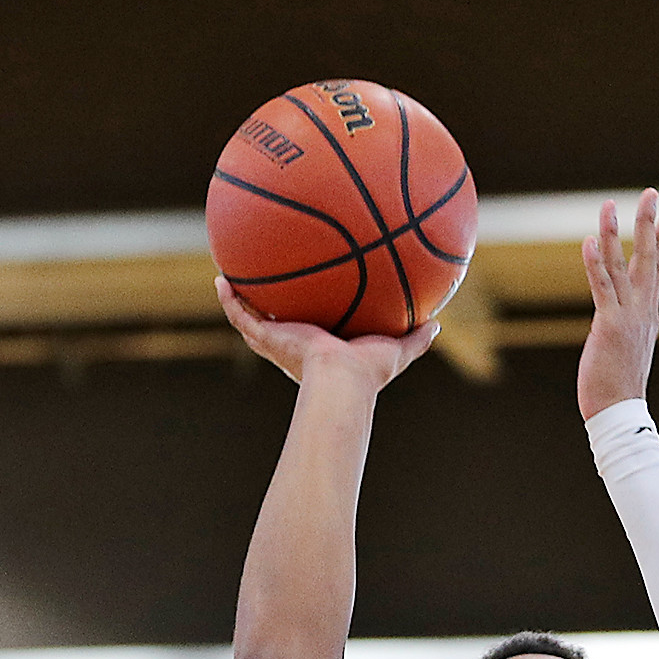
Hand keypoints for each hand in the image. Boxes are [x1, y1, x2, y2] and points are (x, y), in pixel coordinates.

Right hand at [216, 279, 440, 391]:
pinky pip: (241, 316)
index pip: (312, 331)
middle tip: (266, 287)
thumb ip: (417, 338)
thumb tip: (438, 323)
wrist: (342, 381)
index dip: (307, 318)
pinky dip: (229, 300)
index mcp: (322, 350)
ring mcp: (278, 343)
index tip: (307, 300)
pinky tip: (220, 279)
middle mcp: (296, 346)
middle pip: (278, 325)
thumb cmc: (368, 373)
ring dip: (240, 301)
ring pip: (253, 320)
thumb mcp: (397, 348)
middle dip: (271, 309)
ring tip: (229, 277)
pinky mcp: (267, 339)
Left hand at [577, 191, 658, 419]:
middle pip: (647, 258)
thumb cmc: (620, 388)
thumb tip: (620, 324)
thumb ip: (626, 329)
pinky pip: (602, 288)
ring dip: (614, 232)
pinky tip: (589, 241)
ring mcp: (627, 316)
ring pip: (621, 266)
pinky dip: (595, 263)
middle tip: (651, 193)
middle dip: (648, 224)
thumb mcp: (627, 350)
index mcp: (647, 315)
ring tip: (609, 204)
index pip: (657, 270)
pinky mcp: (609, 325)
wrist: (621, 413)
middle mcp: (642, 310)